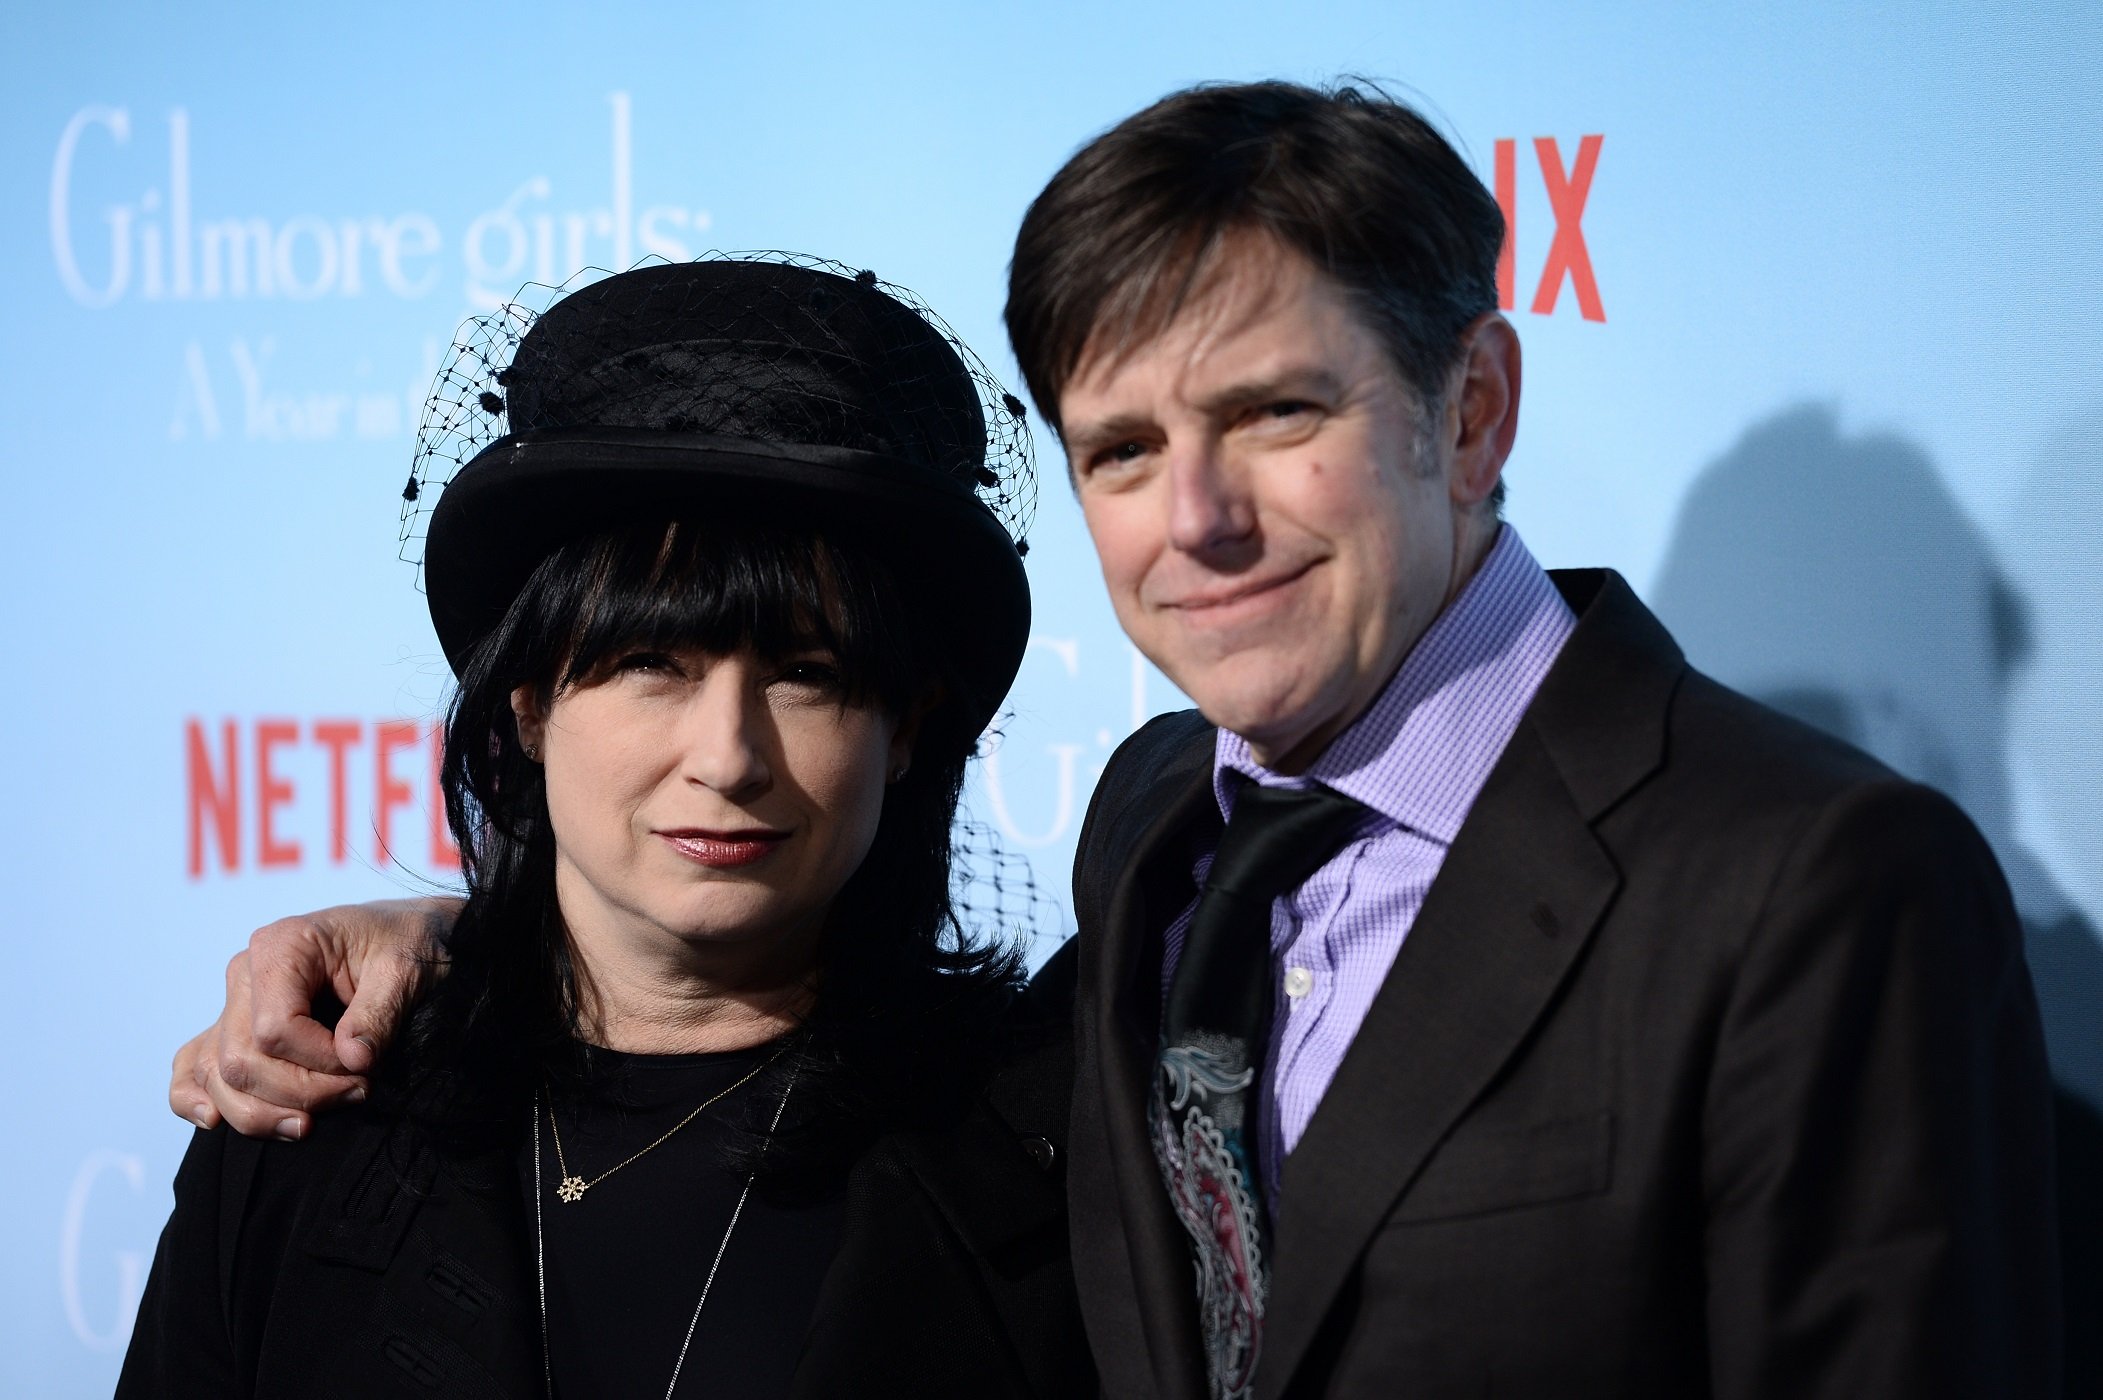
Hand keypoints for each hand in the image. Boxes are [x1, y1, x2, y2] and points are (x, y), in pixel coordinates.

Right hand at [170, 898, 457, 1138]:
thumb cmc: (407, 945)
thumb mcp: (407, 970)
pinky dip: (194, 1096)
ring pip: (218, 1075)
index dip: (320, 1062)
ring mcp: (234, 1002)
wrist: (409, 939)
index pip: (273, 1030)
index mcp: (282, 945)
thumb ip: (380, 1013)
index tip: (365, 1066)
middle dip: (301, 1092)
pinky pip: (192, 1065)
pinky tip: (214, 1120)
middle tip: (358, 1092)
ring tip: (313, 1122)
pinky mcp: (235, 1027)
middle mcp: (245, 973)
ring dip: (263, 1112)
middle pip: (242, 1060)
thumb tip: (353, 1059)